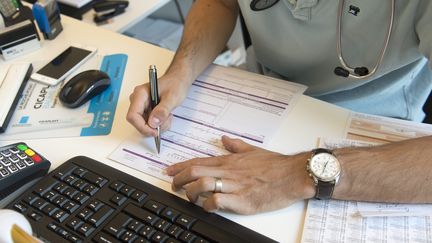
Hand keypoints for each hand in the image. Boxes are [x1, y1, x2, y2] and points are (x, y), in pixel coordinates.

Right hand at [127, 72, 189, 135]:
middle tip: (167, 120)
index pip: (132, 116)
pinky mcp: (146, 110)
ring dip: (158, 125)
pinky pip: (149, 123)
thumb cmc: (175, 84)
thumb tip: (153, 123)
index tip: (154, 131)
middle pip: (138, 122)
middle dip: (153, 126)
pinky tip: (166, 116)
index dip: (142, 127)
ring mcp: (141, 106)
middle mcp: (138, 100)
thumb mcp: (172, 97)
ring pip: (144, 125)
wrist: (179, 80)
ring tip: (168, 115)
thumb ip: (163, 110)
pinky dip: (159, 124)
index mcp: (140, 94)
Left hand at [166, 136, 315, 214]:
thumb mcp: (253, 150)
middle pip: (195, 171)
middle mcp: (229, 171)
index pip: (199, 161)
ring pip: (202, 184)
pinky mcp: (242, 200)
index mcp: (230, 161)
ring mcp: (234, 185)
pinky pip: (217, 200)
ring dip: (190, 192)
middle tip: (173, 185)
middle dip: (179, 178)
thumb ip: (236, 145)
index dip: (180, 166)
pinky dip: (208, 204)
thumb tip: (225, 138)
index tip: (168, 170)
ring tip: (189, 198)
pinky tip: (208, 207)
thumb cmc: (276, 165)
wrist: (293, 175)